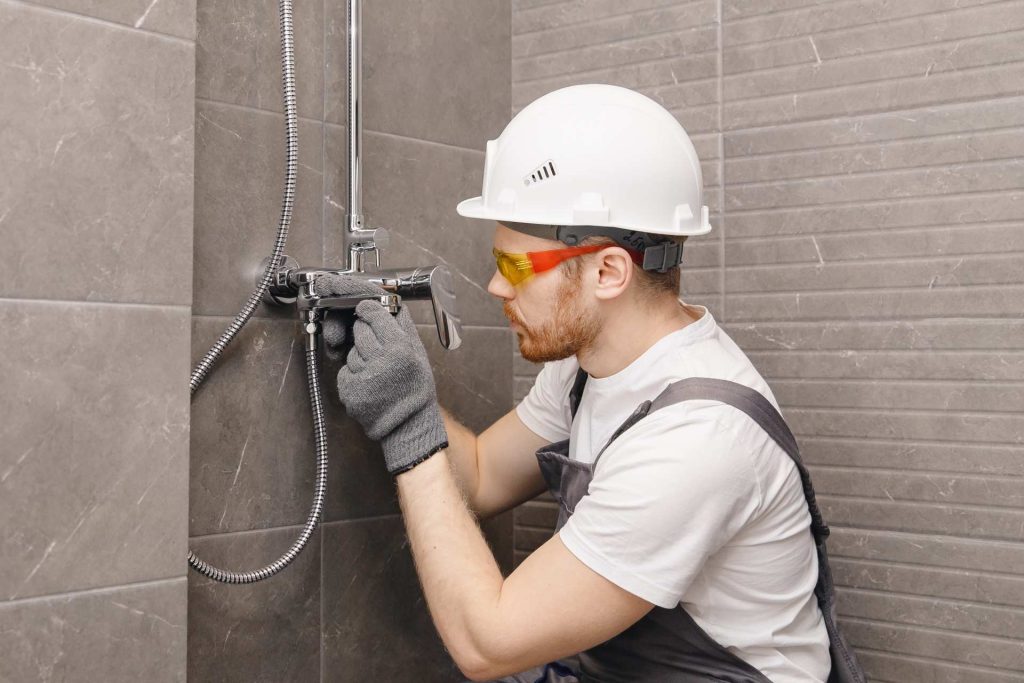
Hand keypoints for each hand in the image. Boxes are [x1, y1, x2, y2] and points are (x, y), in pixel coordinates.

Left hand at [314, 274, 447, 475]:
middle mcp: (379, 362)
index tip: (365, 310)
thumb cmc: (415, 389)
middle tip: (377, 347)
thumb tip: (387, 302)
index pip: (373, 313)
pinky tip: (369, 383)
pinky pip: (345, 371)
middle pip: (359, 330)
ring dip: (360, 357)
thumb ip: (402, 326)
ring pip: (351, 352)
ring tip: (378, 371)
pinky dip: (353, 375)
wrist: (408, 425)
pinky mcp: (349, 390)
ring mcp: (361, 377)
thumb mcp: (418, 353)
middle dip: (365, 333)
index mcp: (399, 348)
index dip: (368, 310)